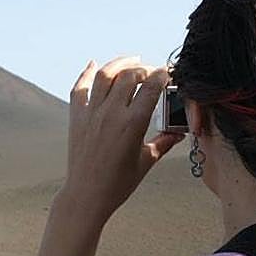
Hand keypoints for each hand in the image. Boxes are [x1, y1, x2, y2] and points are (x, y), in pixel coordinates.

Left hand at [58, 56, 184, 222]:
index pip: (151, 86)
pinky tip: (93, 64)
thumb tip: (179, 132)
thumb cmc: (118, 184)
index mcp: (133, 124)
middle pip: (129, 75)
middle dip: (144, 68)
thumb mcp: (146, 161)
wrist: (86, 195)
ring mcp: (92, 114)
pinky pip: (79, 88)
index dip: (162, 75)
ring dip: (119, 63)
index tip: (167, 74)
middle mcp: (111, 114)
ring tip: (131, 60)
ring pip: (105, 75)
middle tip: (151, 72)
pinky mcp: (77, 118)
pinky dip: (86, 73)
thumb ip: (164, 142)